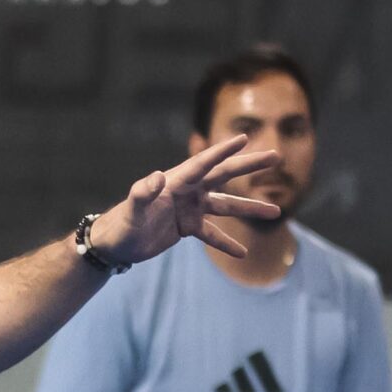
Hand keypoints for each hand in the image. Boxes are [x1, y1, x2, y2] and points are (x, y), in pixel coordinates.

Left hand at [89, 133, 280, 264]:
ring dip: (249, 209)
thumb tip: (157, 176)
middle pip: (224, 175)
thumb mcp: (132, 209)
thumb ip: (143, 192)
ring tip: (276, 212)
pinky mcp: (187, 227)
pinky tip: (243, 253)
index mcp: (176, 181)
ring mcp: (189, 208)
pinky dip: (226, 242)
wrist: (114, 244)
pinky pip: (212, 233)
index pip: (204, 163)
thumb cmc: (122, 224)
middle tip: (276, 157)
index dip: (223, 151)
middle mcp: (187, 190)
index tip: (243, 139)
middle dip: (249, 166)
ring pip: (226, 205)